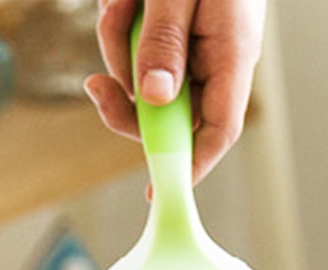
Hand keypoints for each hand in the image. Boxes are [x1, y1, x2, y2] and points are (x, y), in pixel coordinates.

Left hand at [85, 0, 266, 185]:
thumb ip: (165, 41)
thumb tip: (155, 96)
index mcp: (231, 53)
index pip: (218, 130)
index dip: (188, 166)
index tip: (157, 192)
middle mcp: (214, 59)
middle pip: (166, 113)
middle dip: (126, 99)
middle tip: (96, 87)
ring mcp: (193, 48)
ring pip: (140, 78)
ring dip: (118, 41)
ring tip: (127, 0)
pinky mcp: (171, 33)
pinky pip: (133, 47)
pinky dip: (121, 22)